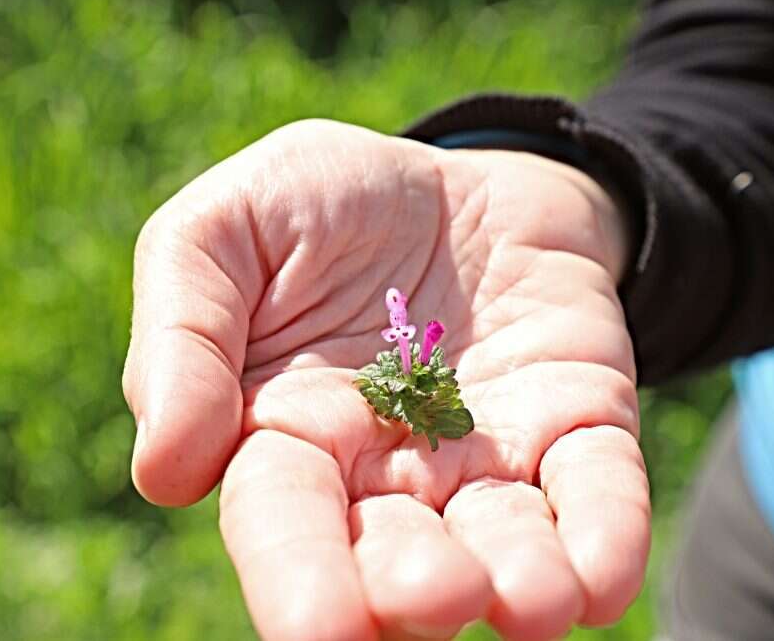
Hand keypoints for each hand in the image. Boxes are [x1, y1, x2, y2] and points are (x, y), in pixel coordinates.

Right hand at [122, 120, 649, 640]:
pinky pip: (596, 486)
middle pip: (400, 558)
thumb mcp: (225, 229)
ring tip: (533, 600)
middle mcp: (392, 473)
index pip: (283, 526)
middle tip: (440, 596)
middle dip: (418, 592)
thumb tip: (168, 470)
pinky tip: (602, 579)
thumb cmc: (325, 207)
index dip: (298, 579)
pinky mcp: (576, 420)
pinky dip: (605, 536)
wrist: (458, 178)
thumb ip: (184, 333)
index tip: (320, 630)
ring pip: (508, 543)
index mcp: (289, 438)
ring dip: (524, 582)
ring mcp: (490, 453)